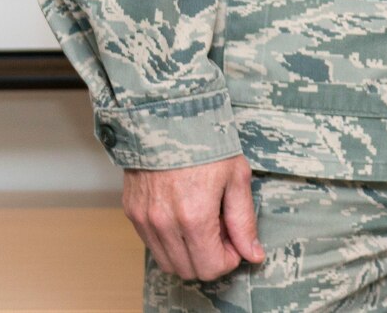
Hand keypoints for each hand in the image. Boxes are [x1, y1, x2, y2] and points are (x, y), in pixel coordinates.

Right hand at [121, 155, 263, 281]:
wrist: (168, 117)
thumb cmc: (208, 143)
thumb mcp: (237, 178)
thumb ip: (243, 222)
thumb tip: (254, 254)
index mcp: (195, 217)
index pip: (211, 267)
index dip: (229, 259)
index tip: (236, 241)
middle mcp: (165, 224)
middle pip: (189, 270)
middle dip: (210, 258)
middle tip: (221, 231)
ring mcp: (144, 220)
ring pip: (168, 262)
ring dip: (189, 253)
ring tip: (203, 223)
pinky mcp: (132, 213)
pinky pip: (152, 244)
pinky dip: (170, 241)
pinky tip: (184, 217)